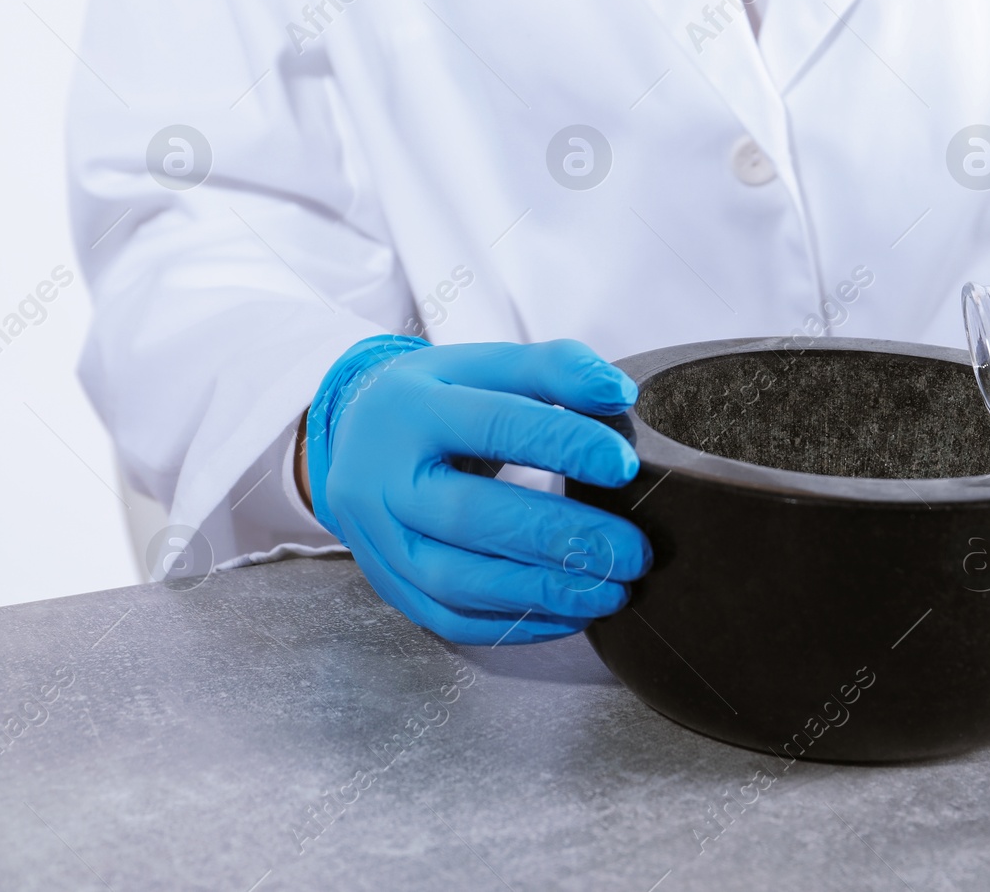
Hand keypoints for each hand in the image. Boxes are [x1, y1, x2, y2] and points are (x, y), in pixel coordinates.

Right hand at [301, 335, 650, 643]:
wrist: (355, 435)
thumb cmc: (439, 398)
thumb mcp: (486, 364)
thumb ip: (555, 369)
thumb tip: (618, 394)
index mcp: (411, 409)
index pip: (493, 425)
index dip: (562, 444)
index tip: (625, 465)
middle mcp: (384, 478)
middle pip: (472, 516)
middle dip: (561, 538)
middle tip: (634, 551)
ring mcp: (380, 540)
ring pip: (457, 581)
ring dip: (543, 593)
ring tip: (613, 592)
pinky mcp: (389, 585)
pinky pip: (450, 619)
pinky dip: (516, 624)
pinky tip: (572, 615)